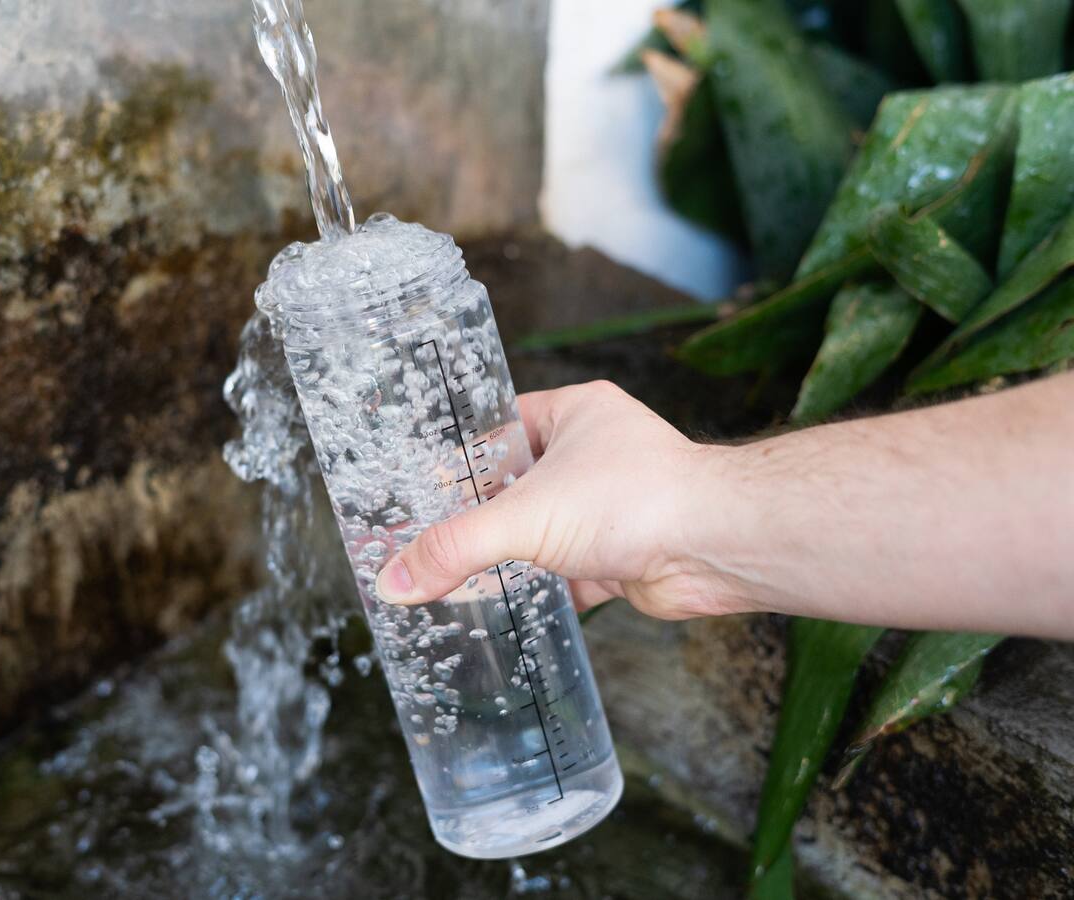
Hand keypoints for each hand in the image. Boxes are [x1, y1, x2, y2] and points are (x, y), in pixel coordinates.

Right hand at [373, 380, 745, 619]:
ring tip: (454, 574)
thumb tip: (397, 580)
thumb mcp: (526, 518)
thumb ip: (457, 548)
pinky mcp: (621, 553)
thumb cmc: (640, 500)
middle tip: (426, 536)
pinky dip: (540, 589)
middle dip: (479, 514)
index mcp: (573, 414)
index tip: (420, 485)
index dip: (459, 457)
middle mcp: (593, 455)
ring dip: (509, 554)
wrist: (717, 548)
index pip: (498, 427)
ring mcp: (610, 505)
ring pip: (543, 530)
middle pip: (516, 484)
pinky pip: (567, 570)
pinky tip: (504, 607)